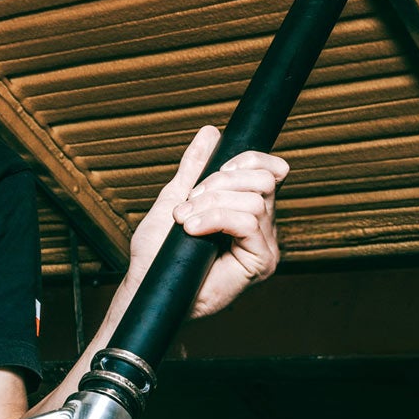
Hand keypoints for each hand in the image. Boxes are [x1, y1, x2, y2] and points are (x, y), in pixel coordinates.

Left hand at [127, 126, 287, 318]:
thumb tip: (210, 133)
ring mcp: (263, 243)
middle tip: (189, 202)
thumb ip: (194, 168)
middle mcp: (261, 224)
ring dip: (211, 204)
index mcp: (245, 207)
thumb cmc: (159, 252)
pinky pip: (248, 223)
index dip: (246, 160)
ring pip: (254, 200)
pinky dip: (215, 219)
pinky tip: (193, 230)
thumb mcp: (175, 198)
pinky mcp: (262, 261)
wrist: (149, 284)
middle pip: (263, 180)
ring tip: (185, 221)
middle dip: (219, 183)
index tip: (214, 171)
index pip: (268, 169)